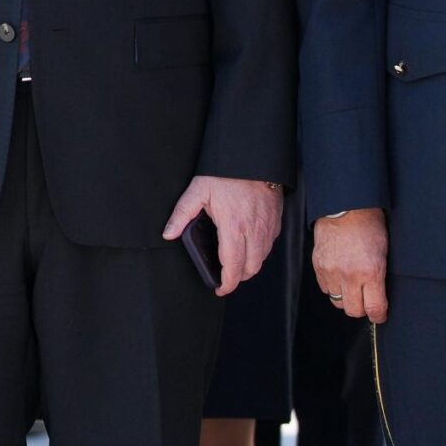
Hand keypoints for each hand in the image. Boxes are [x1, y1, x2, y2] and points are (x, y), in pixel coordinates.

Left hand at [162, 176, 282, 296]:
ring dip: (250, 265)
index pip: (233, 267)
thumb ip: (182, 214)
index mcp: (233, 228)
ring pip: (263, 258)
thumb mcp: (198, 190)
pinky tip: (250, 245)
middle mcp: (254, 231)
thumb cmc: (228, 174)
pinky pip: (270, 243)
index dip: (227, 284)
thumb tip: (168, 234)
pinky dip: (261, 251)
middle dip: (238, 278)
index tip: (219, 289)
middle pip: (251, 268)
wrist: (255, 157)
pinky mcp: (276, 219)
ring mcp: (267, 226)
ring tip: (237, 263)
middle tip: (226, 278)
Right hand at [311, 208, 389, 322]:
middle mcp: (350, 276)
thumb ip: (379, 274)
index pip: (374, 308)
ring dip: (346, 298)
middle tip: (367, 300)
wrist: (345, 207)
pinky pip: (326, 289)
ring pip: (338, 302)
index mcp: (371, 271)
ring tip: (353, 285)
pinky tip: (341, 275)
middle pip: (354, 311)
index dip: (379, 315)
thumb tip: (379, 295)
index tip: (380, 316)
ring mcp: (332, 273)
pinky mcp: (319, 268)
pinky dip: (334, 287)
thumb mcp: (383, 249)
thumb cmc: (369, 224)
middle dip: (362, 308)